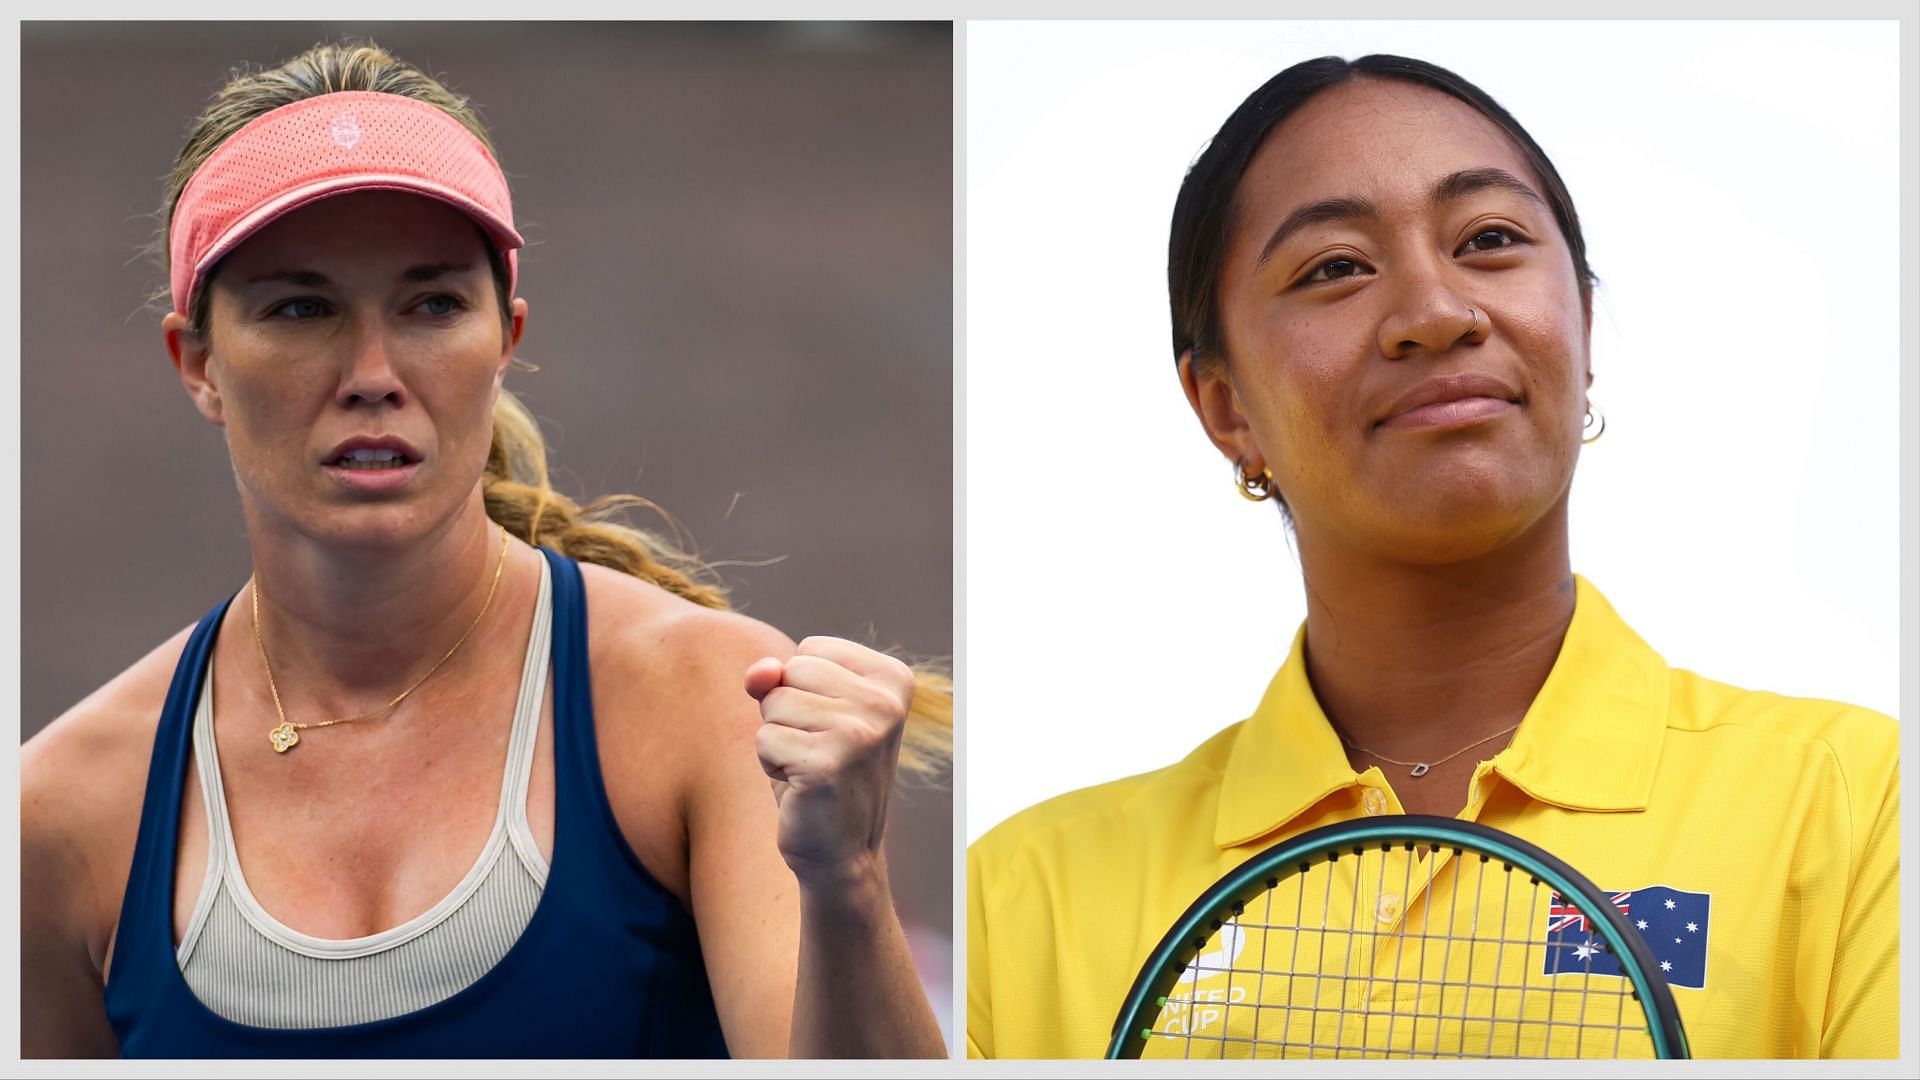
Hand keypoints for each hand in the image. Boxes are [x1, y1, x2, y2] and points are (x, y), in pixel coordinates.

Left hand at [744, 637, 914, 888]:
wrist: (843, 851)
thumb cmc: (823, 772)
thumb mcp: (805, 711)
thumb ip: (779, 677)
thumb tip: (758, 672)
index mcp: (893, 679)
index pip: (811, 649)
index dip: (803, 688)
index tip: (831, 726)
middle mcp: (885, 702)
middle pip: (791, 671)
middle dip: (786, 711)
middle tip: (818, 750)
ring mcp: (860, 733)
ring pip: (773, 704)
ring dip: (778, 739)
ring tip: (809, 767)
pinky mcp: (828, 764)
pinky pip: (765, 739)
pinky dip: (772, 765)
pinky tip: (801, 786)